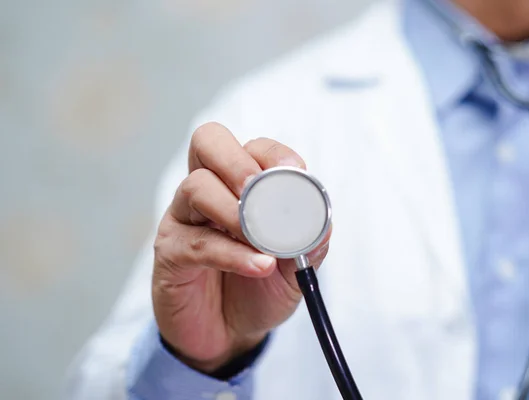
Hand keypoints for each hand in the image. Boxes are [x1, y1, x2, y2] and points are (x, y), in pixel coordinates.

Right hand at [152, 122, 331, 372]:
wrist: (230, 334)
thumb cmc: (259, 290)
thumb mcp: (294, 269)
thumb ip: (308, 244)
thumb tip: (323, 224)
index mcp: (239, 185)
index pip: (252, 148)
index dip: (274, 154)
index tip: (295, 173)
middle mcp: (208, 191)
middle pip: (208, 142)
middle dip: (236, 161)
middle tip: (257, 189)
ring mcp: (183, 218)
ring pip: (196, 187)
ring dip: (233, 210)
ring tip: (259, 239)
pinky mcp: (170, 252)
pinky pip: (196, 242)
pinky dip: (232, 253)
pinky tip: (258, 265)